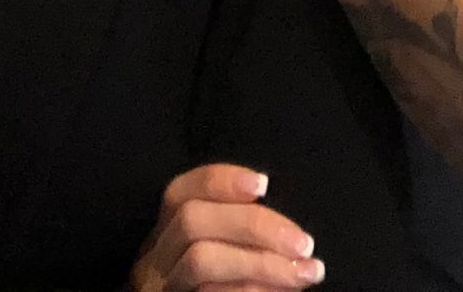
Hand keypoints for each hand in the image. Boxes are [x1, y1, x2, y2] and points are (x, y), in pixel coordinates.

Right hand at [131, 165, 324, 291]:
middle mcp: (155, 259)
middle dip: (252, 224)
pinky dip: (252, 290)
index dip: (221, 181)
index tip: (264, 184)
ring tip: (306, 272)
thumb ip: (239, 233)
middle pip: (191, 220)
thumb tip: (285, 222)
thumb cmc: (227, 287)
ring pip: (201, 259)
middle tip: (304, 243)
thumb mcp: (221, 254)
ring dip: (260, 262)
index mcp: (166, 235)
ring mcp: (164, 288)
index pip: (180, 192)